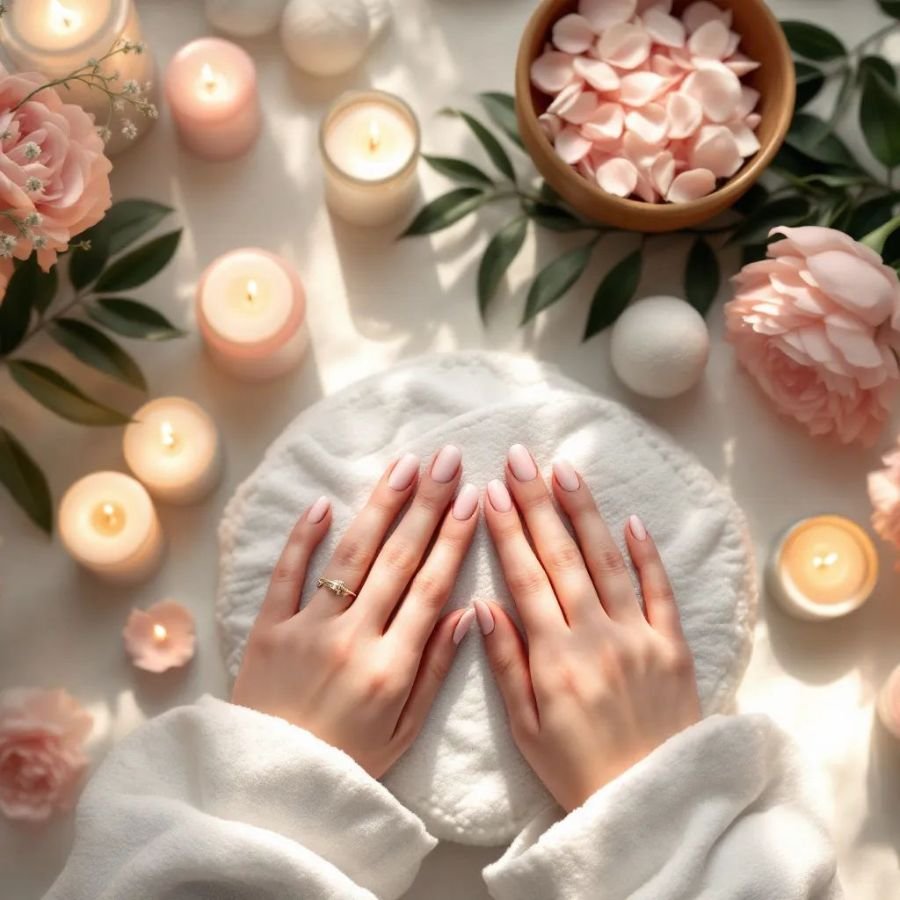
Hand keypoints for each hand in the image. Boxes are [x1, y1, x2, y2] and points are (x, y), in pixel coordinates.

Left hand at [232, 447, 479, 778]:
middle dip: (427, 504)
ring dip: (380, 505)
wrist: (269, 790)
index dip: (453, 538)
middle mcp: (352, 638)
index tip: (473, 498)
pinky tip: (325, 502)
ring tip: (405, 465)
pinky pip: (287, 573)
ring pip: (350, 554)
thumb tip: (464, 613)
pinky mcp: (268, 628)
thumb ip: (435, 670)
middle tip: (447, 460)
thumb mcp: (404, 731)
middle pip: (396, 558)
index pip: (430, 586)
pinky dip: (304, 536)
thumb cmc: (347, 763)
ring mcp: (306, 628)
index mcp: (391, 666)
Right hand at [479, 445, 700, 811]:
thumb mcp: (525, 726)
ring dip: (585, 512)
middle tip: (520, 459)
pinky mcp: (673, 645)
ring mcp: (639, 636)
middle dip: (537, 502)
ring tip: (565, 471)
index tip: (490, 491)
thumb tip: (482, 605)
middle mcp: (597, 636)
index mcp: (555, 657)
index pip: (526, 577)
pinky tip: (630, 520)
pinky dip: (646, 554)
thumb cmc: (577, 769)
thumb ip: (504, 661)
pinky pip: (661, 590)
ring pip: (608, 561)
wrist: (650, 803)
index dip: (506, 530)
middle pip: (562, 556)